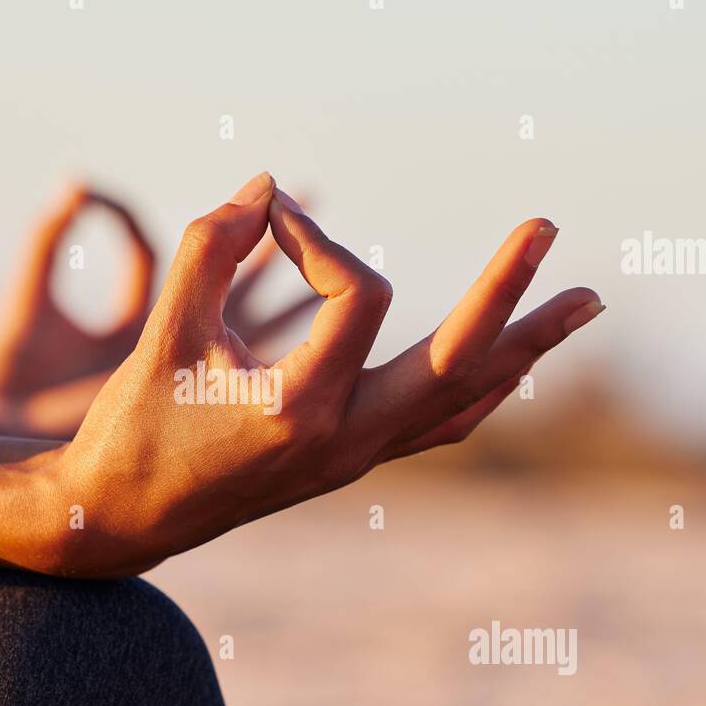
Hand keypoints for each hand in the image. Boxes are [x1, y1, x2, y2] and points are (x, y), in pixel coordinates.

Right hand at [0, 174, 602, 579]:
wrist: (119, 520)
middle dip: (504, 292)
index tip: (266, 218)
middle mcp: (343, 441)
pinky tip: (511, 372)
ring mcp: (353, 459)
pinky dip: (478, 392)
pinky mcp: (347, 462)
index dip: (318, 236)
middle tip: (546, 227)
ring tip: (586, 305)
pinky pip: (436, 428)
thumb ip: (210, 249)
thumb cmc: (132, 427)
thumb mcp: (161, 333)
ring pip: (462, 400)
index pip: (354, 291)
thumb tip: (266, 185)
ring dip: (521, 349)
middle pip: (456, 359)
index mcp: (299, 409)